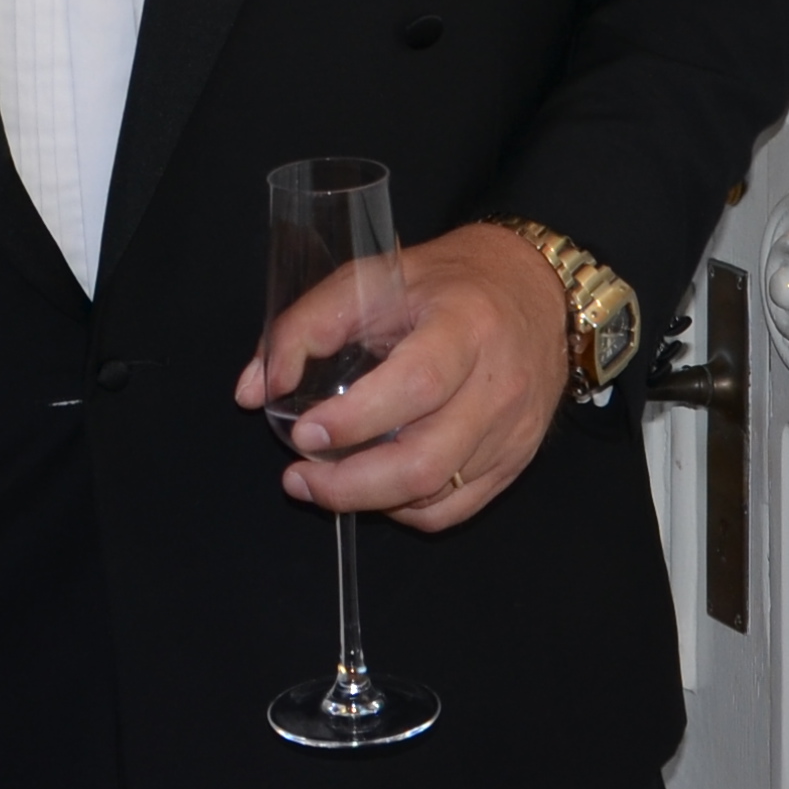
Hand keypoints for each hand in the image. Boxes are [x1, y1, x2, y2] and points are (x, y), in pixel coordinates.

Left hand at [235, 220, 570, 531]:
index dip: (355, 420)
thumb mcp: (370, 280)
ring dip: (370, 500)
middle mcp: (498, 385)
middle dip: (351, 485)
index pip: (417, 385)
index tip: (303, 433)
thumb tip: (254, 391)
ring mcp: (513, 430)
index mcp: (465, 326)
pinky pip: (456, 508)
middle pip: (427, 461)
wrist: (534, 288)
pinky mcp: (516, 459)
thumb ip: (305, 327)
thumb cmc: (445, 282)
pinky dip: (407, 509)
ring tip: (324, 483)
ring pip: (439, 495)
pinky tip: (376, 488)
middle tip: (298, 479)